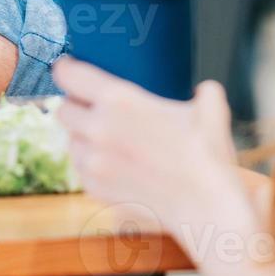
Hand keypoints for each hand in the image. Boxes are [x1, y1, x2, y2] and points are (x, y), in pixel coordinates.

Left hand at [53, 57, 254, 244]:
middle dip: (75, 106)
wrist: (205, 207)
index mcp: (119, 100)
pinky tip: (114, 164)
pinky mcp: (94, 188)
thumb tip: (203, 90)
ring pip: (71, 141)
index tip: (66, 69)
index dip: (66, 69)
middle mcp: (98, 128)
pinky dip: (92, 165)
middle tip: (91, 108)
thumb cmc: (207, 156)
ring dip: (83, 138)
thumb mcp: (211, 109)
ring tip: (108, 140)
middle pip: (63, 110)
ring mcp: (93, 162)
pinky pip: (81, 169)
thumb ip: (202, 92)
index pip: (70, 76)